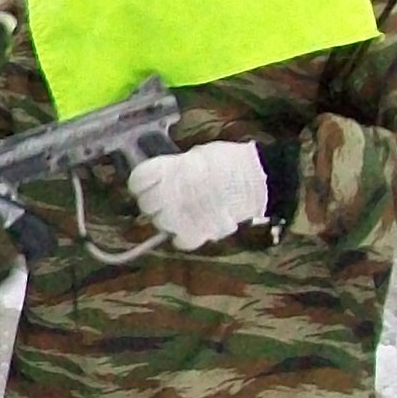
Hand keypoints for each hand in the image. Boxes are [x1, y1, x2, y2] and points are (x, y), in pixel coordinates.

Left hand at [128, 141, 267, 248]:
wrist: (259, 179)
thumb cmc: (229, 162)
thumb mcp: (197, 156)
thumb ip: (176, 169)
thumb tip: (165, 176)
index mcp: (168, 171)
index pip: (137, 181)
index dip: (142, 183)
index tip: (150, 183)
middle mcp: (167, 195)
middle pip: (146, 204)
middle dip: (155, 202)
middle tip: (170, 198)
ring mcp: (179, 216)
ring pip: (160, 223)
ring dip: (169, 218)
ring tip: (186, 211)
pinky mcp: (195, 234)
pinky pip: (179, 241)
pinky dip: (185, 236)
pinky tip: (194, 227)